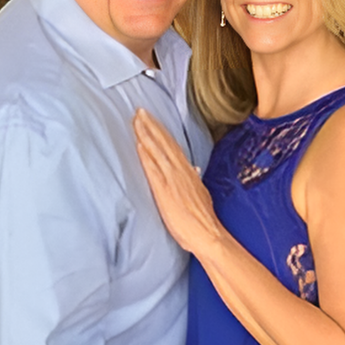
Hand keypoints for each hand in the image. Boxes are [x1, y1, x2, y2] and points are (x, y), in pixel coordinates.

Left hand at [133, 108, 221, 253]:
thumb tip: (193, 168)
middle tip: (140, 110)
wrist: (207, 234)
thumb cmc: (202, 218)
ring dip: (146, 134)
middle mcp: (181, 171)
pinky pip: (153, 169)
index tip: (151, 118)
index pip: (172, 145)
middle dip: (151, 125)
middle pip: (164, 142)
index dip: (160, 130)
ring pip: (158, 151)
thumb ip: (194, 179)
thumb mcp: (200, 193)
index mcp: (188, 171)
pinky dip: (146, 155)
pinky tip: (139, 145)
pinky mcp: (164, 191)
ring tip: (136, 120)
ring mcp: (172, 179)